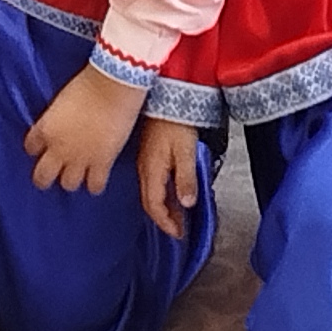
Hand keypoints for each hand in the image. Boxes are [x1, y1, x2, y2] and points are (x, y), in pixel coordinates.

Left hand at [24, 63, 148, 194]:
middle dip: (45, 176)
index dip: (37, 148)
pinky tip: (97, 176)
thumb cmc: (88, 83)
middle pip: (42, 177)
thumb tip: (61, 126)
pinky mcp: (102, 163)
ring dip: (72, 179)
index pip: (30, 147)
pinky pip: (94, 186)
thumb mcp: (61, 101)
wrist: (113, 85)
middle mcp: (58, 148)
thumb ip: (56, 119)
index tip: (44, 146)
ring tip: (78, 172)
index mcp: (45, 129)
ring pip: (68, 185)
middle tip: (53, 171)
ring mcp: (80, 159)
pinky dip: (95, 184)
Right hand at [133, 116, 203, 231]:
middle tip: (178, 228)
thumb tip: (187, 204)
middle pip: (150, 202)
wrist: (165, 97)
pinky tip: (171, 191)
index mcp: (151, 170)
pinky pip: (151, 181)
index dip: (166, 223)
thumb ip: (186, 179)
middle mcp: (144, 168)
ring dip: (163, 206)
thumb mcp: (185, 152)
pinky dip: (161, 193)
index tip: (178, 233)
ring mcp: (144, 161)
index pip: (154, 206)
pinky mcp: (147, 153)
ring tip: (178, 214)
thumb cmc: (175, 121)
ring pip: (150, 192)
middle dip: (164, 219)